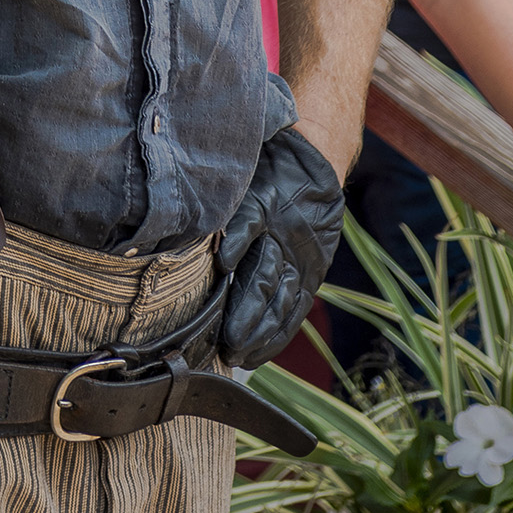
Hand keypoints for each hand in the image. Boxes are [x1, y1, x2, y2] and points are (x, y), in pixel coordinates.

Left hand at [217, 125, 344, 370]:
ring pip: (280, 298)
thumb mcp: (241, 165)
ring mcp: (299, 255)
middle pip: (263, 275)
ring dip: (260, 330)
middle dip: (245, 311)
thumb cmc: (262, 160)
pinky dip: (277, 333)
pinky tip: (257, 354)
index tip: (221, 266)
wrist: (312, 158)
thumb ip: (220, 192)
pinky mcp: (312, 271)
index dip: (236, 244)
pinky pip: (296, 307)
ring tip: (239, 354)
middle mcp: (283, 233)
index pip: (248, 225)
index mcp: (264, 201)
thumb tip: (199, 224)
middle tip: (226, 339)